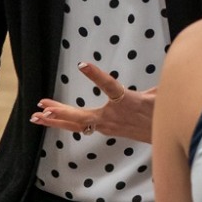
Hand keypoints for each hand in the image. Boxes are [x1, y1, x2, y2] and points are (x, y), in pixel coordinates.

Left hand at [31, 62, 154, 142]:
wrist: (163, 137)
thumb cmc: (161, 112)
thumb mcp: (160, 94)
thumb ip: (153, 84)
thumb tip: (157, 70)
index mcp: (127, 102)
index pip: (110, 86)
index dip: (96, 75)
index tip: (83, 65)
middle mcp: (113, 117)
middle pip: (82, 116)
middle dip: (60, 111)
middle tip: (41, 105)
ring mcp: (107, 126)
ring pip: (78, 124)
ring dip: (57, 120)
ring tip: (37, 116)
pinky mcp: (106, 129)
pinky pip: (82, 126)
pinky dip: (66, 123)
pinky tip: (54, 120)